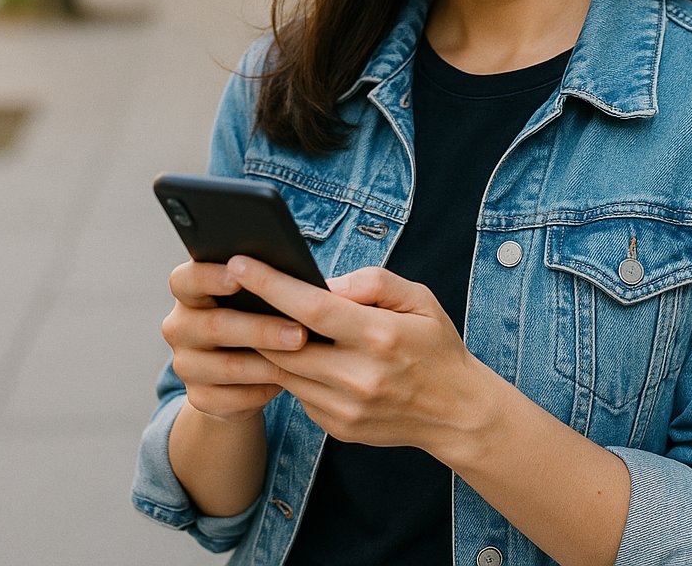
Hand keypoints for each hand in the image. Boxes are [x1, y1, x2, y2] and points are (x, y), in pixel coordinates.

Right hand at [162, 260, 309, 422]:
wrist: (244, 369)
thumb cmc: (260, 312)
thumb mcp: (259, 294)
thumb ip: (266, 281)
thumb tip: (299, 280)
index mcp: (189, 290)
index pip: (186, 280)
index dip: (210, 277)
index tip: (239, 277)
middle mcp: (179, 326)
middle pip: (214, 326)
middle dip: (261, 329)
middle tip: (300, 333)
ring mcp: (185, 365)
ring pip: (227, 365)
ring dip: (269, 362)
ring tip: (303, 357)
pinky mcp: (199, 398)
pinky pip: (233, 398)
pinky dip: (264, 389)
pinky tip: (290, 381)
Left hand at [227, 258, 484, 457]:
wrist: (456, 412)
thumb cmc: (435, 346)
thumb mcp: (419, 298)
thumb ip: (372, 283)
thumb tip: (323, 282)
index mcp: (379, 336)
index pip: (311, 307)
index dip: (271, 285)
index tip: (239, 264)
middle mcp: (358, 376)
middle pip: (283, 344)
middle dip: (253, 317)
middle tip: (235, 292)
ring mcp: (345, 408)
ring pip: (284, 372)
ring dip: (266, 345)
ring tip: (256, 319)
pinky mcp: (338, 428)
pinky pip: (299, 394)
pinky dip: (292, 371)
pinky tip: (297, 353)